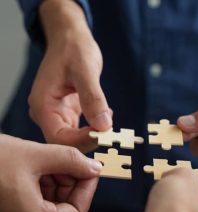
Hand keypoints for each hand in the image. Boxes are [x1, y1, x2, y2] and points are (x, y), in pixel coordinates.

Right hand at [0, 134, 100, 211]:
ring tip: (51, 159)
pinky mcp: (13, 210)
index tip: (91, 169)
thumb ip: (71, 161)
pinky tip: (41, 165)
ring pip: (54, 202)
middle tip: (70, 160)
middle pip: (66, 208)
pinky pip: (40, 198)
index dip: (88, 189)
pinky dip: (47, 180)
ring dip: (60, 179)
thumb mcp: (37, 155)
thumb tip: (95, 168)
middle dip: (73, 181)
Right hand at [28, 0, 111, 152]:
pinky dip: (94, 127)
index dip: (82, 140)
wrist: (70, 39)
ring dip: (94, 134)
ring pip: (74, 138)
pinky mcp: (67, 113)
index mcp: (43, 105)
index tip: (104, 133)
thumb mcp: (85, 70)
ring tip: (109, 118)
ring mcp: (56, 114)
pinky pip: (80, 129)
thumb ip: (93, 98)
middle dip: (90, 139)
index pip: (58, 137)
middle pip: (66, 142)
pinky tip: (105, 114)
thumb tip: (104, 126)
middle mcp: (47, 114)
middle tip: (111, 130)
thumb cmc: (74, 49)